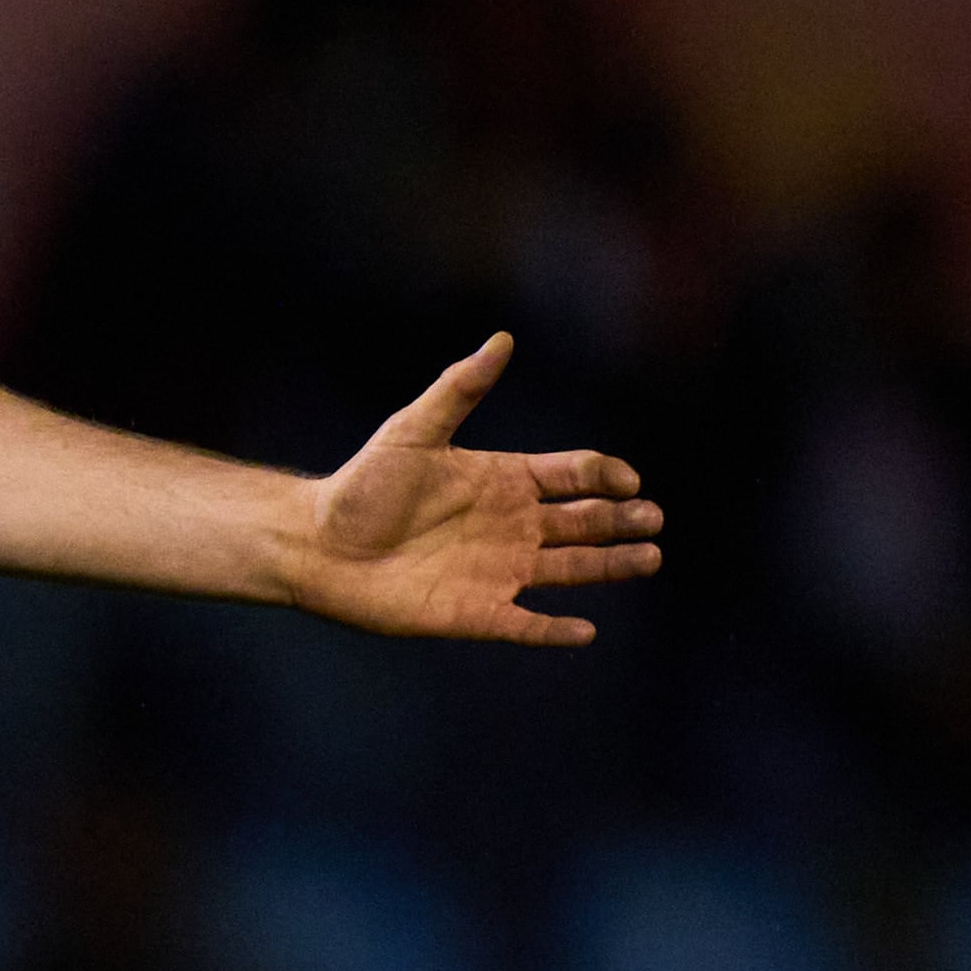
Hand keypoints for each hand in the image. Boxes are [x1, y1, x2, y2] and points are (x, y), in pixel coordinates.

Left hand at [294, 333, 661, 645]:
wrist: (316, 544)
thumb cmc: (361, 486)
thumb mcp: (412, 430)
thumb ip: (459, 388)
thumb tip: (501, 338)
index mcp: (502, 481)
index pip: (572, 474)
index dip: (604, 475)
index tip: (626, 479)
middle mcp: (510, 525)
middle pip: (584, 522)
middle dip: (622, 520)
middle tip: (654, 519)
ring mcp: (497, 570)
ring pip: (571, 569)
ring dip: (611, 565)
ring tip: (650, 557)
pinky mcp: (477, 612)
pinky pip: (526, 625)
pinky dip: (556, 631)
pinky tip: (584, 630)